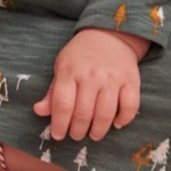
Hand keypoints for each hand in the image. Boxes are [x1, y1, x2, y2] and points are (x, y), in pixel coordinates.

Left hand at [33, 28, 147, 141]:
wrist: (109, 34)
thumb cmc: (80, 55)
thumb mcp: (62, 67)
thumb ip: (52, 92)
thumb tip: (39, 111)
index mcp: (69, 71)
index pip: (62, 104)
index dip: (59, 124)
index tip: (58, 135)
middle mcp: (90, 75)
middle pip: (83, 113)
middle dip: (77, 130)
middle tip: (76, 135)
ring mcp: (112, 78)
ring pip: (105, 114)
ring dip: (98, 130)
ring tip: (93, 134)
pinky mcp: (131, 80)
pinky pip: (130, 106)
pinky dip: (123, 119)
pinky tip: (116, 124)